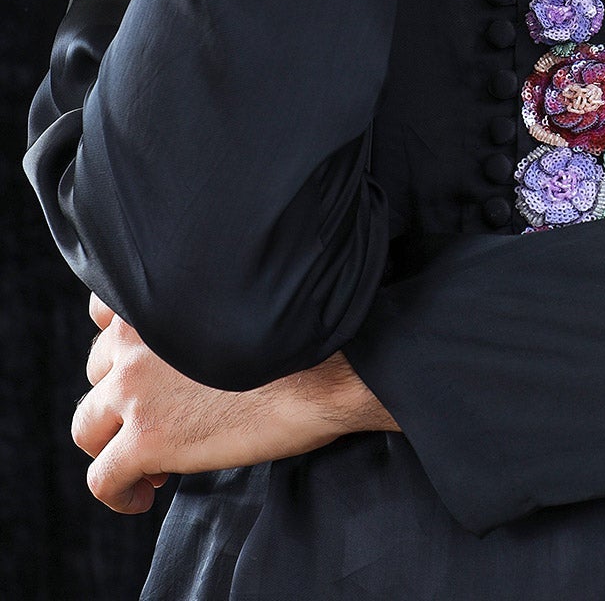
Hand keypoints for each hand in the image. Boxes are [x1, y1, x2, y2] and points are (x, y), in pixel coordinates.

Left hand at [74, 293, 400, 514]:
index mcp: (159, 296)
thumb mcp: (235, 300)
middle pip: (96, 373)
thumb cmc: (300, 334)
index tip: (150, 372)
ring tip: (151, 464)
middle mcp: (134, 336)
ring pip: (87, 427)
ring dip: (113, 445)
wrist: (328, 369)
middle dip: (123, 399)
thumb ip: (194, 311)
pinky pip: (102, 478)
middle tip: (162, 421)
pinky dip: (117, 494)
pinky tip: (144, 497)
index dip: (125, 350)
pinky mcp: (145, 439)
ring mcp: (134, 389)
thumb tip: (184, 350)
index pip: (104, 316)